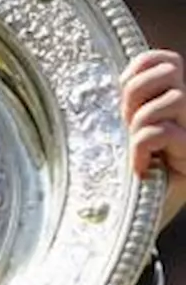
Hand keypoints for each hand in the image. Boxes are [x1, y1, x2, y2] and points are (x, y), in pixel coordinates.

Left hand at [120, 49, 185, 230]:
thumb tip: (111, 81)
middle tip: (124, 123)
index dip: (138, 70)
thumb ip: (121, 107)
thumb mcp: (116, 137)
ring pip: (173, 98)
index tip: (121, 99)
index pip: (164, 60)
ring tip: (134, 148)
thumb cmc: (120, 180)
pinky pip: (163, 132)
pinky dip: (143, 147)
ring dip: (140, 121)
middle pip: (171, 70)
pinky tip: (140, 169)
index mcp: (168, 103)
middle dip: (136, 91)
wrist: (133, 223)